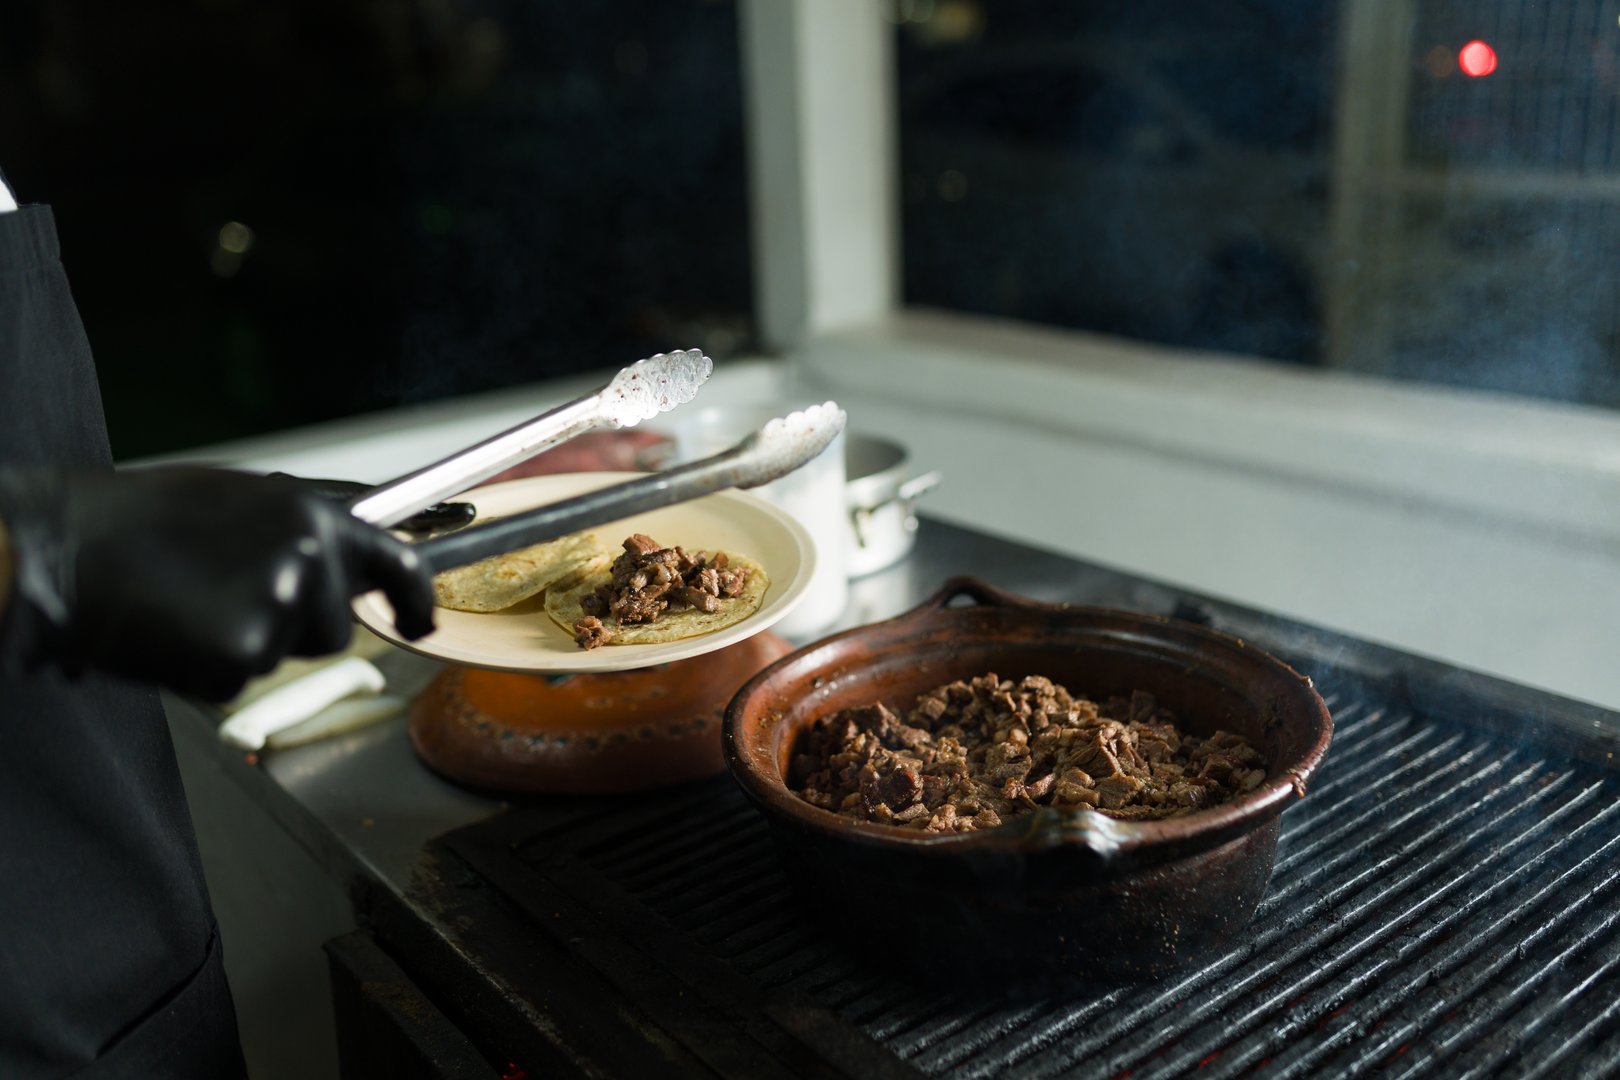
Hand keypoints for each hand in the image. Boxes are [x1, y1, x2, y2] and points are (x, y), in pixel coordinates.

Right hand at [0, 466, 433, 700]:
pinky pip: (240, 679)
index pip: (398, 563)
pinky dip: (207, 667)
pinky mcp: (244, 652)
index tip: (418, 620)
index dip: (414, 600)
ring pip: (286, 655)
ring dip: (249, 643)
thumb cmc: (140, 521)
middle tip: (225, 599)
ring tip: (191, 605)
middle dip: (294, 626)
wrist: (68, 549)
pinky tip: (172, 631)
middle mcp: (310, 557)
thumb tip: (349, 545)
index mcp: (312, 514)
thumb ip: (302, 526)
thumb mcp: (239, 498)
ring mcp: (280, 606)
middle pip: (335, 627)